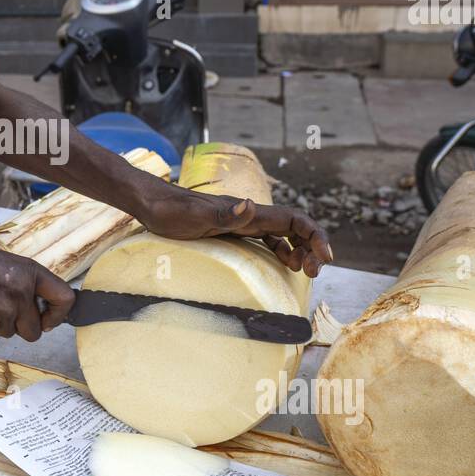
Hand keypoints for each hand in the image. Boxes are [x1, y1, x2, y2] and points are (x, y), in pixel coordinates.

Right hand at [0, 237, 75, 340]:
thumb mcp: (7, 263)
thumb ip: (28, 284)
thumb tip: (44, 311)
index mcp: (30, 273)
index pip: (65, 299)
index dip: (58, 314)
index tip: (49, 319)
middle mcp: (21, 294)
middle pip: (35, 330)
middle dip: (21, 326)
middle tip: (2, 307)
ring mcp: (4, 312)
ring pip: (10, 333)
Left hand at [137, 185, 332, 277]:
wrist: (149, 202)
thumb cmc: (169, 210)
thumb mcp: (195, 216)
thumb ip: (224, 213)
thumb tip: (249, 206)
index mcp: (248, 213)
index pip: (293, 220)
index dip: (314, 236)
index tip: (325, 258)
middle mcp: (248, 215)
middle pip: (293, 228)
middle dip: (311, 247)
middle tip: (313, 273)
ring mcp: (239, 222)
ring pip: (281, 234)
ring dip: (298, 250)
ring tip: (304, 271)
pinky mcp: (229, 231)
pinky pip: (264, 240)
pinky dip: (279, 251)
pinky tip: (281, 265)